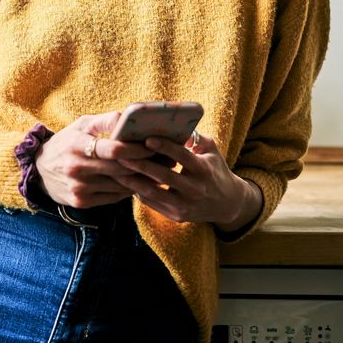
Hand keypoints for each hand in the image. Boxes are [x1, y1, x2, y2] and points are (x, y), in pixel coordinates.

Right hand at [36, 111, 156, 207]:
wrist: (39, 170)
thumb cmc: (67, 142)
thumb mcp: (81, 125)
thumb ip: (106, 120)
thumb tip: (130, 117)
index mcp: (77, 145)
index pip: (114, 149)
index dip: (138, 149)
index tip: (155, 145)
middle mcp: (77, 168)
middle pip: (122, 169)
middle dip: (147, 164)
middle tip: (168, 159)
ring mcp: (79, 188)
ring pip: (121, 185)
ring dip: (143, 179)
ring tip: (160, 171)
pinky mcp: (82, 202)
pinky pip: (114, 197)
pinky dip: (129, 190)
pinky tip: (141, 183)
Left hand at [113, 131, 262, 231]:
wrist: (227, 204)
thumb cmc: (215, 169)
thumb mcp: (211, 151)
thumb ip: (194, 138)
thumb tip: (172, 125)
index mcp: (203, 170)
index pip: (182, 157)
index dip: (164, 147)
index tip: (146, 139)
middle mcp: (195, 189)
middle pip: (163, 177)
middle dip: (140, 165)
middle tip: (120, 154)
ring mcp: (185, 206)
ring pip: (154, 193)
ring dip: (132, 181)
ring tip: (115, 169)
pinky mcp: (177, 217)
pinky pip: (153, 204)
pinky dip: (138, 192)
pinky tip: (125, 181)